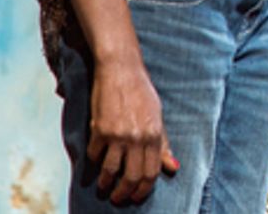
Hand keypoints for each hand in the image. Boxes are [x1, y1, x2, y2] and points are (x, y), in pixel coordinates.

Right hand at [88, 56, 178, 203]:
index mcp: (154, 134)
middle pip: (132, 177)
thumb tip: (173, 167)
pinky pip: (95, 155)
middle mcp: (138, 137)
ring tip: (104, 186)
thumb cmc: (140, 91)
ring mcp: (118, 135)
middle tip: (119, 198)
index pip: (151, 172)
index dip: (143, 189)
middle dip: (125, 193)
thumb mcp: (157, 116)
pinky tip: (95, 163)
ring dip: (106, 183)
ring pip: (111, 171)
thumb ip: (163, 144)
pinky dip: (94, 162)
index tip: (136, 196)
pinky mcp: (100, 130)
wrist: (120, 69)